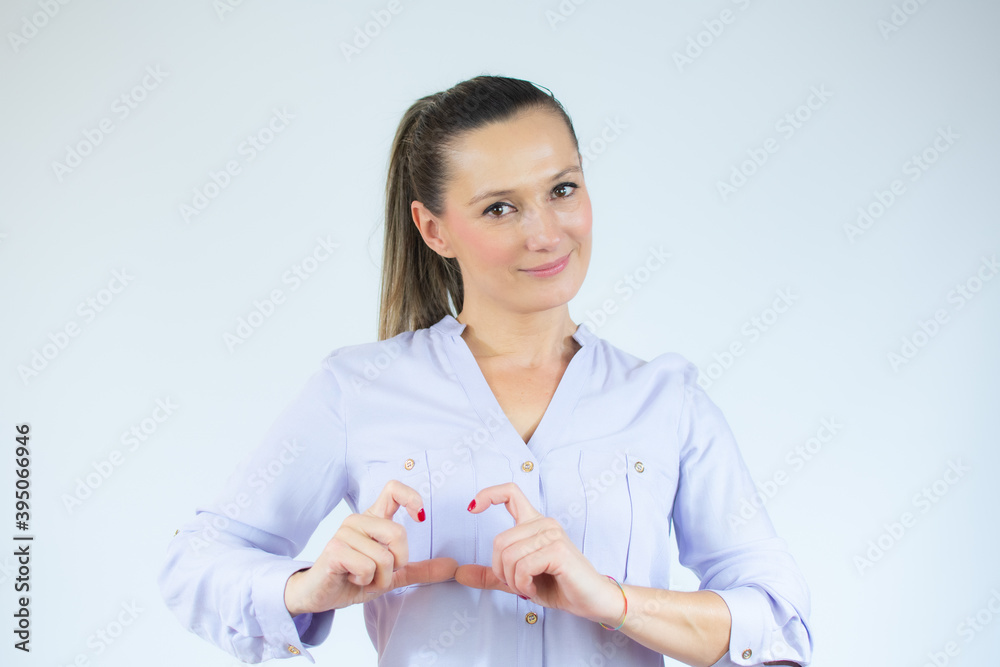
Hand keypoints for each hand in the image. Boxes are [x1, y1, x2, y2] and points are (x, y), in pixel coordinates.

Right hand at [283, 480, 457, 615]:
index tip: (420, 516)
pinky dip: (366, 582)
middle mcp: (358, 520)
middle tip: (381, 573)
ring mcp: (344, 533)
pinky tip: (351, 579)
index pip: (393, 489)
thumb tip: (453, 566)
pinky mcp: (334, 549)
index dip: (411, 497)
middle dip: (398, 562)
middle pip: (398, 533)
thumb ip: (419, 569)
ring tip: (362, 578)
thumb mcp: (391, 575)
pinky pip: (367, 567)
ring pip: (384, 557)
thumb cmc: (353, 579)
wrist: (320, 596)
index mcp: (373, 519)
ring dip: (379, 579)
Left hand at [453, 482, 623, 625]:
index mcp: (534, 524)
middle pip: (499, 540)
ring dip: (514, 581)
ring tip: (530, 587)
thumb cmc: (559, 586)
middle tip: (519, 584)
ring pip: (509, 555)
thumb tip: (459, 573)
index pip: (511, 492)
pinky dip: (523, 584)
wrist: (592, 601)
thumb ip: (492, 574)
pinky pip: (522, 566)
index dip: (488, 494)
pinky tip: (536, 590)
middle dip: (501, 570)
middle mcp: (544, 523)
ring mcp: (552, 534)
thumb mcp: (518, 580)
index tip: (472, 508)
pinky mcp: (558, 550)